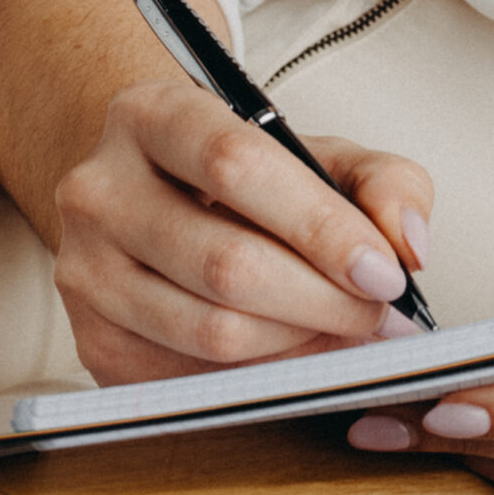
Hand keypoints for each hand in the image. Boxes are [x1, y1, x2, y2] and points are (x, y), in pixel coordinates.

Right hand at [53, 73, 434, 386]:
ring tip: (346, 332)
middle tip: (379, 314)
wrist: (159, 200)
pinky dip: (261, 378)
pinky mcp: (92, 344)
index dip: (319, 226)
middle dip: (323, 300)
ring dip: (300, 346)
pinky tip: (296, 355)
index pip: (235, 166)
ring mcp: (84, 272)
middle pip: (225, 263)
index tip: (385, 271)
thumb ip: (384, 182)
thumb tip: (409, 245)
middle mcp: (98, 188)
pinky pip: (191, 381)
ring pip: (210, 332)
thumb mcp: (321, 154)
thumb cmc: (252, 179)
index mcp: (151, 113)